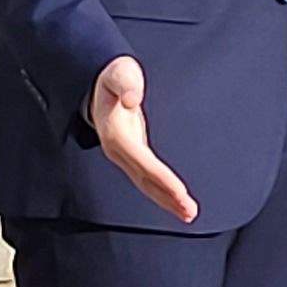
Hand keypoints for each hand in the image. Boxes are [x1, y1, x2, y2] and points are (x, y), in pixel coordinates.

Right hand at [89, 56, 197, 223]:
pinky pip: (148, 179)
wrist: (98, 86)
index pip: (142, 161)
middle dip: (167, 196)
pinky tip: (177, 201)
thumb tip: (131, 98)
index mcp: (116, 133)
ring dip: (167, 200)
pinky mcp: (133, 156)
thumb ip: (126, 82)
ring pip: (146, 184)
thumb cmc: (113, 78)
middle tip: (189, 211)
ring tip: (188, 213)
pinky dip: (163, 192)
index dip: (161, 177)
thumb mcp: (120, 72)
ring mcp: (125, 156)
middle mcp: (119, 150)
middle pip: (145, 179)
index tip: (179, 190)